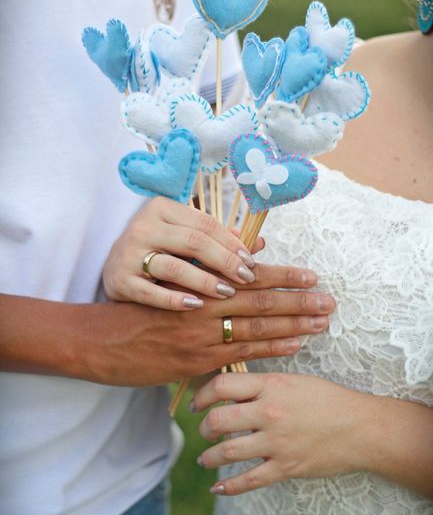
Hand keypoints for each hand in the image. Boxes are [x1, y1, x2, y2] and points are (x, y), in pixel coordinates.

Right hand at [86, 265, 334, 384]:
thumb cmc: (138, 309)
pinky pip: (240, 353)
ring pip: (256, 328)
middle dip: (299, 302)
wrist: (104, 341)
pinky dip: (270, 348)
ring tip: (322, 323)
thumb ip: (208, 273)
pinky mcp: (197, 362)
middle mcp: (205, 307)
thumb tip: (248, 252)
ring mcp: (202, 336)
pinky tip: (295, 345)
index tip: (313, 276)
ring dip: (293, 325)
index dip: (285, 277)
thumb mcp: (169, 284)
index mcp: (199, 283)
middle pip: (261, 302)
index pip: (251, 277)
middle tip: (330, 301)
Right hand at [103, 196, 264, 310]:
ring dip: (204, 280)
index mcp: (161, 209)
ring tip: (226, 292)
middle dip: (224, 261)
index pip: (205, 223)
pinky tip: (197, 306)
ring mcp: (129, 254)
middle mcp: (144, 227)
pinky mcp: (121, 280)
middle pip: (194, 242)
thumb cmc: (158, 250)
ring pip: (174, 267)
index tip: (251, 260)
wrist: (112, 269)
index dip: (231, 242)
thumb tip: (259, 243)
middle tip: (247, 277)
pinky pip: (152, 292)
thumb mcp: (182, 237)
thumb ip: (217, 239)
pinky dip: (175, 299)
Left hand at [191, 372, 372, 494]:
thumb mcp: (293, 381)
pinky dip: (228, 487)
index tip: (197, 405)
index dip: (202, 395)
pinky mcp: (285, 467)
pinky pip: (249, 480)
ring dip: (209, 457)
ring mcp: (276, 442)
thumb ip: (263, 385)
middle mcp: (268, 412)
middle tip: (204, 432)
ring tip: (205, 459)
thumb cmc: (329, 400)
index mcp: (270, 386)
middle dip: (205, 428)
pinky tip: (218, 489)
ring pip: (227, 452)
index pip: (221, 386)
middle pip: (218, 420)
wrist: (361, 427)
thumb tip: (233, 391)